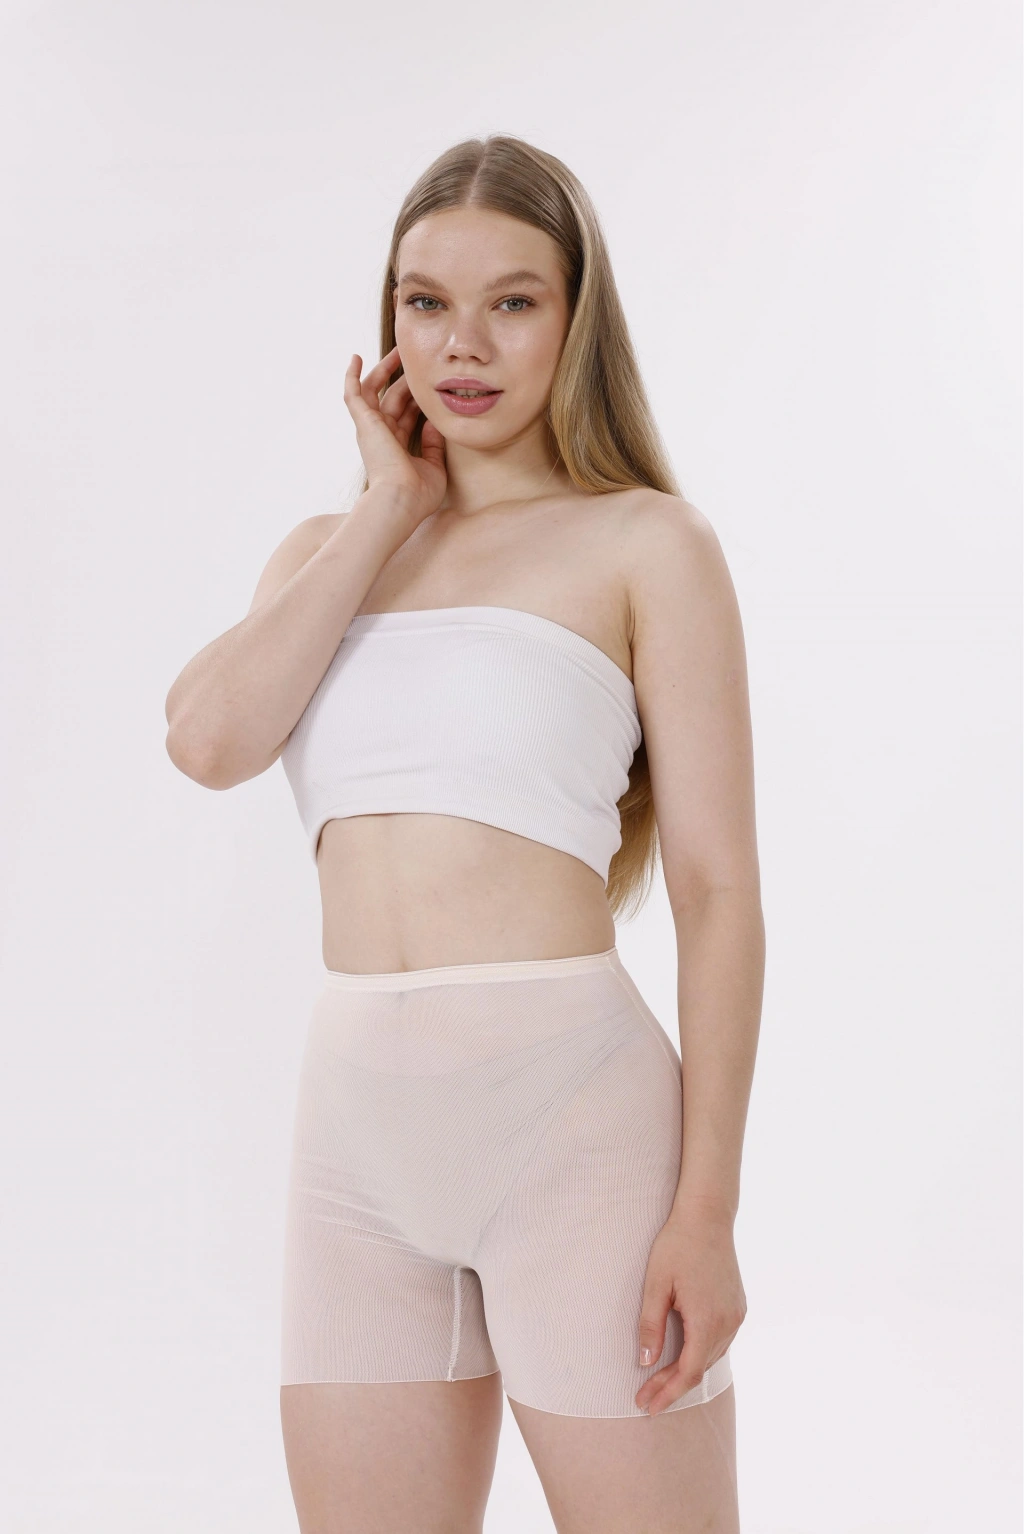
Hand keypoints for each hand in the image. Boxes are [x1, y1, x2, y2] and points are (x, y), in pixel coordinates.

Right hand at [343, 346, 446, 526]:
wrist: (401, 501)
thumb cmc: (418, 495)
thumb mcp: (434, 467)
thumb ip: (433, 445)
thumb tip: (434, 423)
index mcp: (397, 447)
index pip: (406, 416)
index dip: (417, 399)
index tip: (430, 384)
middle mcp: (382, 436)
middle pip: (393, 399)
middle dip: (403, 378)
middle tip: (415, 359)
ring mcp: (371, 428)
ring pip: (375, 391)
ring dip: (384, 370)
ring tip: (398, 351)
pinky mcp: (364, 422)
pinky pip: (353, 394)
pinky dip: (352, 376)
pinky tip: (355, 358)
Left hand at [635, 1202, 745, 1415]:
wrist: (707, 1216)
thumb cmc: (677, 1246)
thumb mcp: (656, 1284)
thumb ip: (651, 1325)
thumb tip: (645, 1362)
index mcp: (707, 1320)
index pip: (689, 1372)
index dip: (668, 1393)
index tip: (648, 1406)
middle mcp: (728, 1323)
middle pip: (700, 1368)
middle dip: (672, 1386)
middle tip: (646, 1398)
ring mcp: (737, 1315)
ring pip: (712, 1357)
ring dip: (687, 1371)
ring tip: (660, 1381)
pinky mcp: (738, 1307)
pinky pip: (720, 1341)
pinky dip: (701, 1354)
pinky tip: (684, 1356)